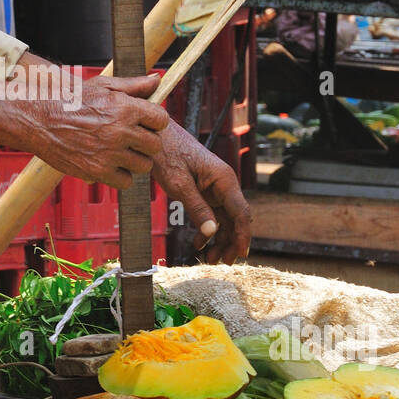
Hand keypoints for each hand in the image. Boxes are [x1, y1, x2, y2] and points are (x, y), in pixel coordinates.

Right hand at [24, 73, 169, 188]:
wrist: (39, 118)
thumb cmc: (71, 100)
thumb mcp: (103, 85)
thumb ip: (134, 85)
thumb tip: (158, 79)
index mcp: (125, 108)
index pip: (161, 120)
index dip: (154, 122)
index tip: (144, 123)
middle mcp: (120, 131)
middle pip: (155, 145)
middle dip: (146, 142)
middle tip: (131, 139)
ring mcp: (109, 153)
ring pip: (143, 165)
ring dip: (135, 160)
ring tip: (121, 152)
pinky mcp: (97, 171)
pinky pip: (126, 181)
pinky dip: (121, 175)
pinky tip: (110, 164)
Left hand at [151, 122, 250, 264]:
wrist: (155, 136)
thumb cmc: (167, 154)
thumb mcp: (179, 184)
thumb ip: (197, 208)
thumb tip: (213, 233)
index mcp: (224, 180)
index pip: (241, 213)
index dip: (242, 236)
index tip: (240, 255)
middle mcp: (224, 184)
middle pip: (235, 219)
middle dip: (230, 242)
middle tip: (221, 263)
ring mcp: (215, 187)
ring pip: (224, 219)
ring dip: (219, 239)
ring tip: (209, 259)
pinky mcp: (205, 190)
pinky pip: (213, 213)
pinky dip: (208, 230)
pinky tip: (199, 243)